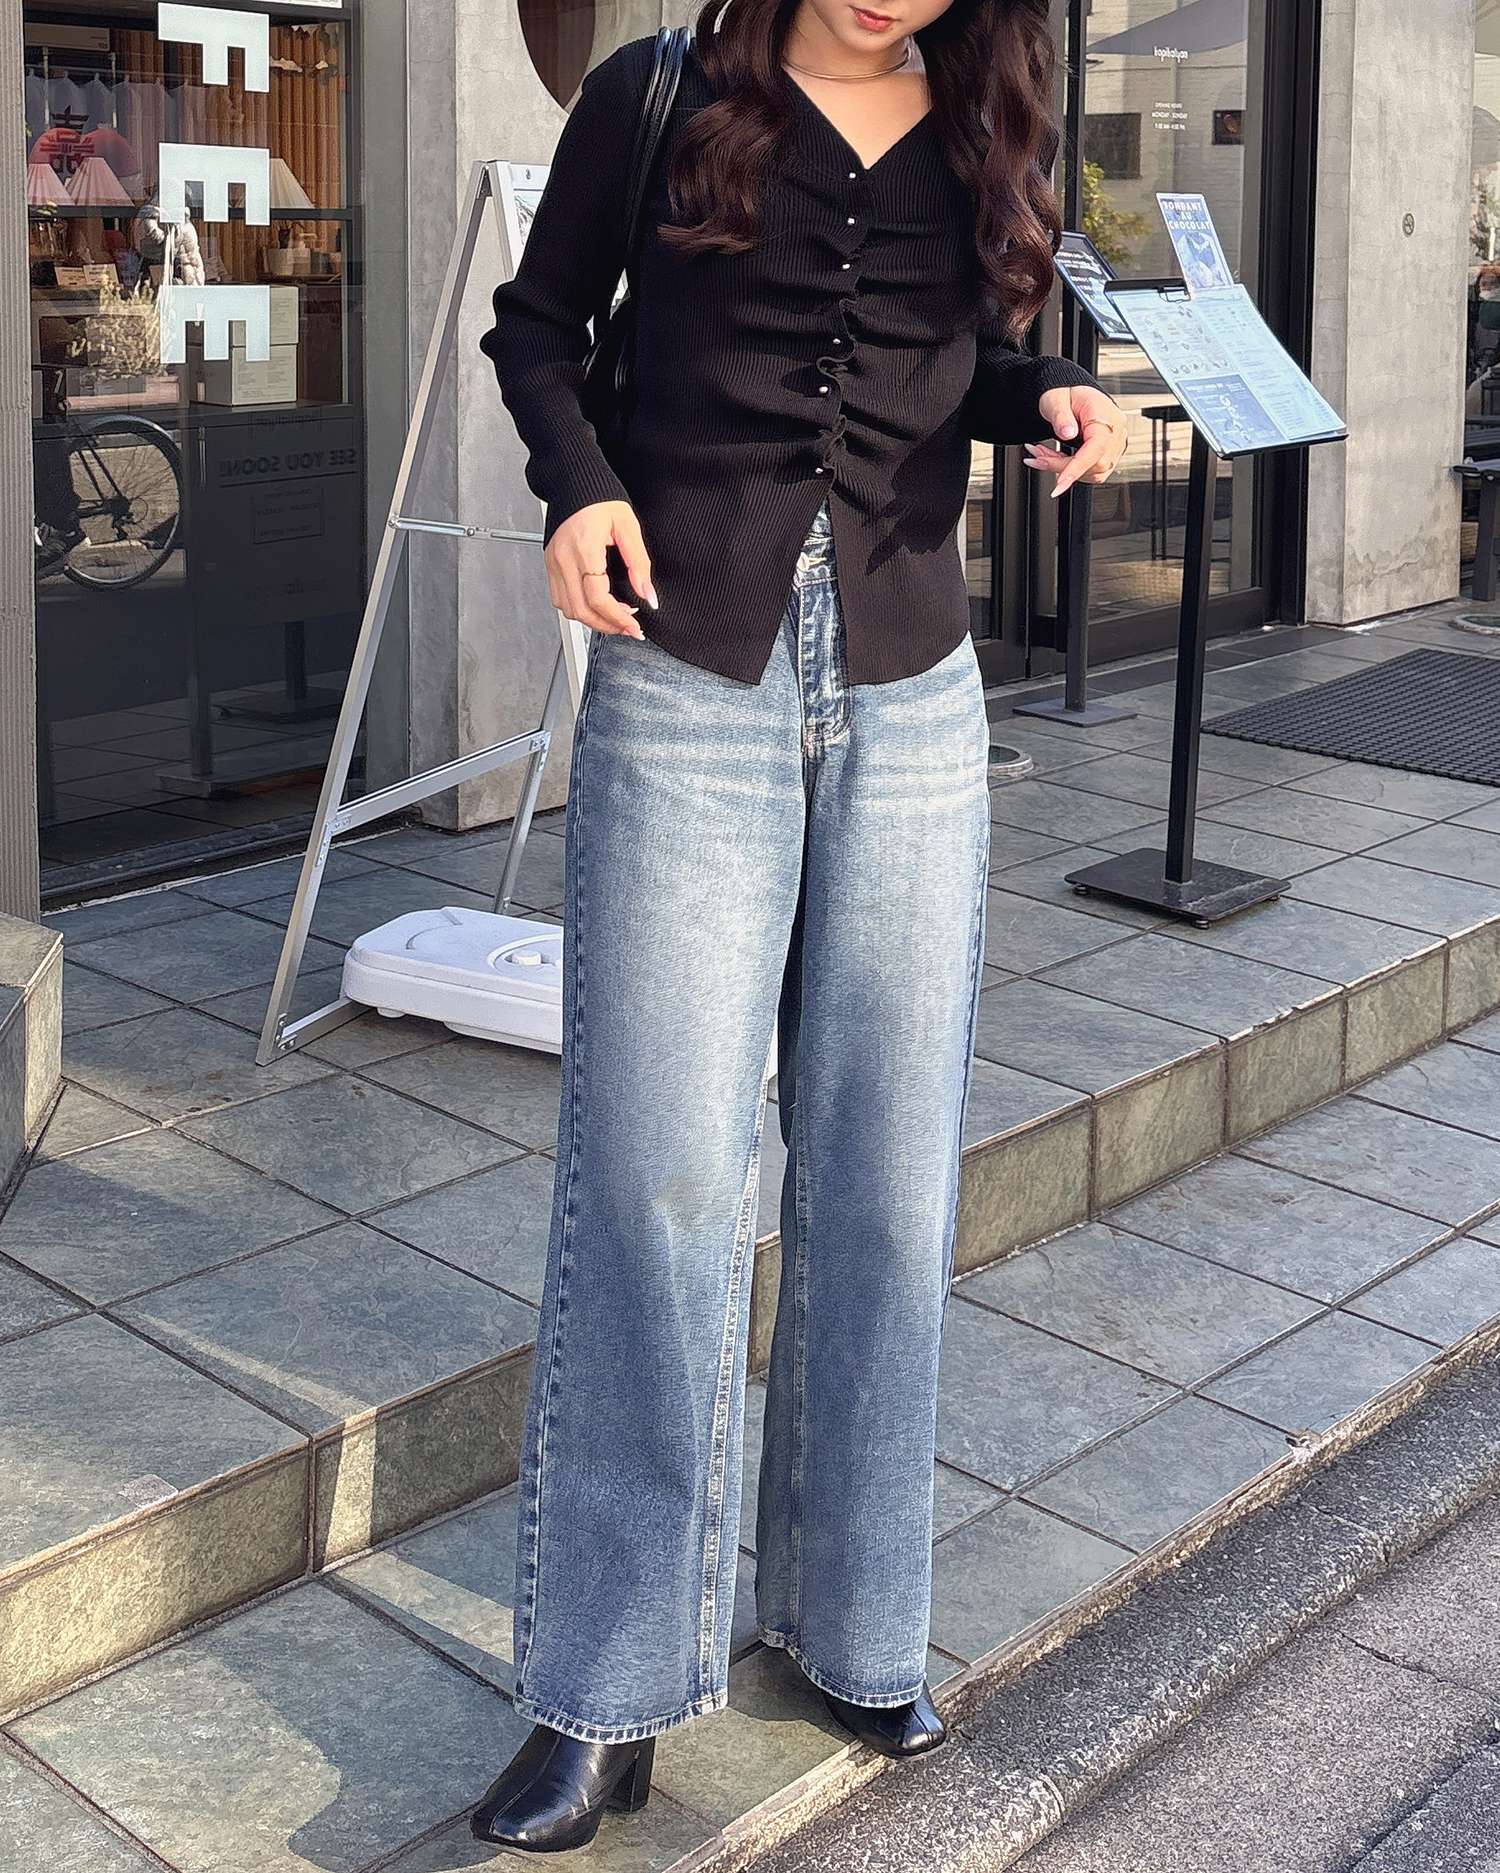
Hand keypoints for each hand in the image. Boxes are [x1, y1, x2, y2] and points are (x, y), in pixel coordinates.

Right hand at [546, 501, 656, 637]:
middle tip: (628, 628)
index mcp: (584, 548)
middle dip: (607, 626)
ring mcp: (553, 563)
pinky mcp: (550, 564)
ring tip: (615, 616)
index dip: (618, 619)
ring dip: (592, 620)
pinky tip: (597, 605)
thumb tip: (648, 595)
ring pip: (568, 609)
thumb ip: (640, 564)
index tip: (635, 627)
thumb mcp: (628, 527)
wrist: (574, 482)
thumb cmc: (600, 499)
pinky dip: (579, 609)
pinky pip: (560, 599)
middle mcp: (563, 559)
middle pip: (581, 611)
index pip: (598, 599)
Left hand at [1025, 387, 1129, 498]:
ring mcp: (1113, 445)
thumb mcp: (1056, 399)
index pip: (1097, 449)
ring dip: (1062, 469)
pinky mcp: (1106, 454)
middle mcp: (1115, 432)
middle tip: (1036, 458)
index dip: (1077, 468)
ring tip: (1041, 455)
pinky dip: (1069, 469)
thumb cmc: (1065, 392)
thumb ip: (1061, 416)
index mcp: (1107, 416)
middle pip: (1093, 464)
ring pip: (1091, 472)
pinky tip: (1053, 458)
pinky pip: (1090, 470)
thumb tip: (1068, 433)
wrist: (1070, 392)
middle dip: (1061, 466)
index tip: (1059, 484)